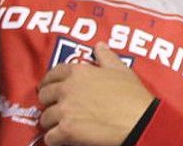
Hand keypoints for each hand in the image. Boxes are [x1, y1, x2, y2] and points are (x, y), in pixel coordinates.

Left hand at [37, 44, 155, 145]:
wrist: (139, 120)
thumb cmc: (133, 96)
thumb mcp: (121, 70)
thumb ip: (106, 56)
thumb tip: (99, 46)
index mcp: (79, 72)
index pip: (52, 74)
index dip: (49, 81)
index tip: (50, 87)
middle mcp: (67, 89)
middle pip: (44, 96)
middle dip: (49, 102)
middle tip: (58, 108)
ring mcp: (65, 110)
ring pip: (45, 118)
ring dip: (52, 123)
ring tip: (63, 125)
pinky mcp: (66, 130)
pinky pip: (49, 137)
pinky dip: (55, 139)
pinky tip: (63, 138)